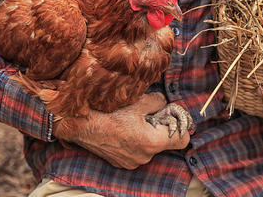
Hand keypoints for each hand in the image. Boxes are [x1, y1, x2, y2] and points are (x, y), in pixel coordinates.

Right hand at [53, 92, 189, 168]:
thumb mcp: (139, 100)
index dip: (181, 127)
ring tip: (131, 121)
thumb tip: (164, 103)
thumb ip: (158, 102)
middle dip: (160, 128)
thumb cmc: (109, 111)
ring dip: (146, 134)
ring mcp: (131, 162)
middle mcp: (144, 156)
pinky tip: (122, 129)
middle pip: (164, 143)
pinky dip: (134, 141)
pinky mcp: (120, 163)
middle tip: (149, 114)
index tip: (172, 118)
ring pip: (149, 147)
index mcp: (152, 142)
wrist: (80, 123)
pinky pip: (136, 151)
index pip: (183, 140)